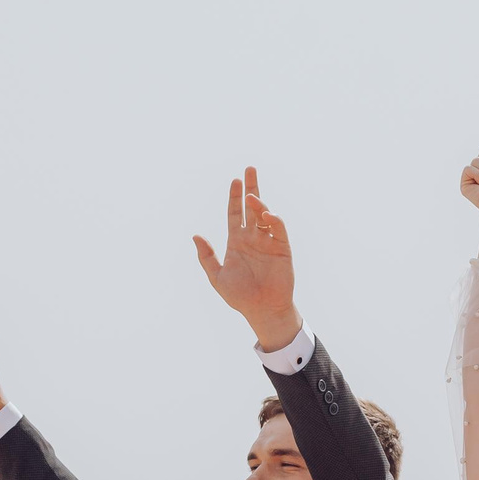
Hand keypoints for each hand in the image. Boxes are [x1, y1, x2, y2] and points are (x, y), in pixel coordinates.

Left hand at [192, 166, 303, 350]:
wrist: (261, 310)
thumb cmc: (240, 296)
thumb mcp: (217, 276)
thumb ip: (206, 256)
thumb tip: (195, 235)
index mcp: (237, 241)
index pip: (235, 213)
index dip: (234, 197)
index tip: (234, 180)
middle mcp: (253, 238)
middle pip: (252, 207)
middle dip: (251, 188)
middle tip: (250, 168)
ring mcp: (268, 242)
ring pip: (265, 215)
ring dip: (259, 203)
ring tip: (252, 197)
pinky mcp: (282, 249)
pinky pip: (279, 229)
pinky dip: (274, 220)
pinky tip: (266, 214)